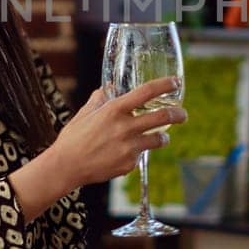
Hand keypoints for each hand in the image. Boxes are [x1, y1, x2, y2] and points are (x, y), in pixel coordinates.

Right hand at [43, 77, 186, 187]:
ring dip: (163, 137)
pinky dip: (138, 153)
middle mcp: (125, 127)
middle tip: (182, 114)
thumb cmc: (73, 138)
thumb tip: (108, 88)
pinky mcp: (129, 164)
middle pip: (163, 117)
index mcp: (114, 110)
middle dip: (178, 114)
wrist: (66, 167)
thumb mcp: (85, 113)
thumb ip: (100, 99)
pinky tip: (125, 154)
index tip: (175, 82)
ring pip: (159, 139)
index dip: (165, 85)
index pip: (147, 92)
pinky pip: (141, 155)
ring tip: (161, 137)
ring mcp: (129, 147)